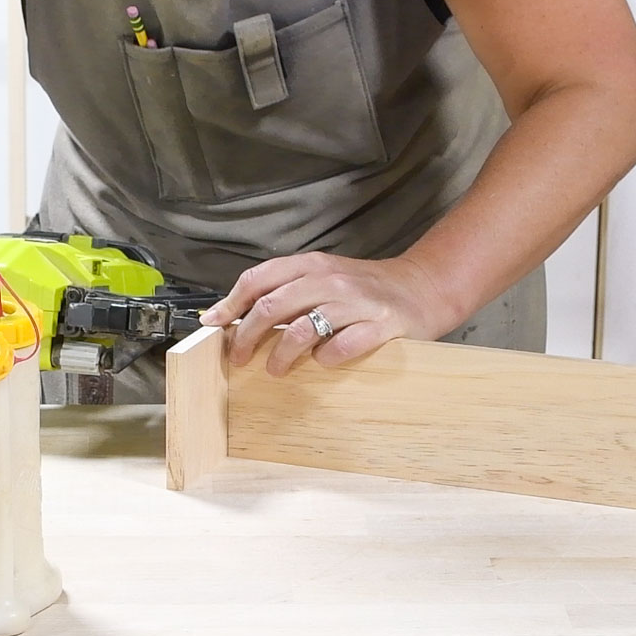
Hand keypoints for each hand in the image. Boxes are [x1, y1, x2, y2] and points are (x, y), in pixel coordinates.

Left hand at [199, 251, 457, 375]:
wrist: (424, 288)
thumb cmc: (367, 289)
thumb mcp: (326, 278)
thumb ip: (289, 291)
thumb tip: (237, 317)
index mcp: (314, 265)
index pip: (259, 279)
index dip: (230, 304)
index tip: (212, 324)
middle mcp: (332, 279)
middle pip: (272, 307)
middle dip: (247, 336)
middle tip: (240, 358)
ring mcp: (358, 302)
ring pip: (303, 329)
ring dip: (282, 355)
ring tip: (277, 370)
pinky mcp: (382, 325)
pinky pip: (342, 346)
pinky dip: (326, 359)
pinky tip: (324, 363)